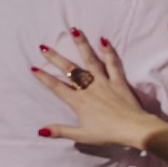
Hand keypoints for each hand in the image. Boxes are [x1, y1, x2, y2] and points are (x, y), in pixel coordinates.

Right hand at [32, 29, 157, 149]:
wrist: (134, 129)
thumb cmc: (108, 134)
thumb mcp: (81, 136)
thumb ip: (60, 131)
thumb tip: (40, 131)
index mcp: (78, 102)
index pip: (56, 87)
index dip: (44, 78)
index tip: (33, 68)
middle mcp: (89, 88)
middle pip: (69, 70)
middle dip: (54, 58)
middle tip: (43, 47)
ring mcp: (104, 82)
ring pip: (90, 60)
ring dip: (81, 44)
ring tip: (73, 30)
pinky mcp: (118, 81)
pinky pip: (113, 64)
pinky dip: (108, 51)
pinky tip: (103, 40)